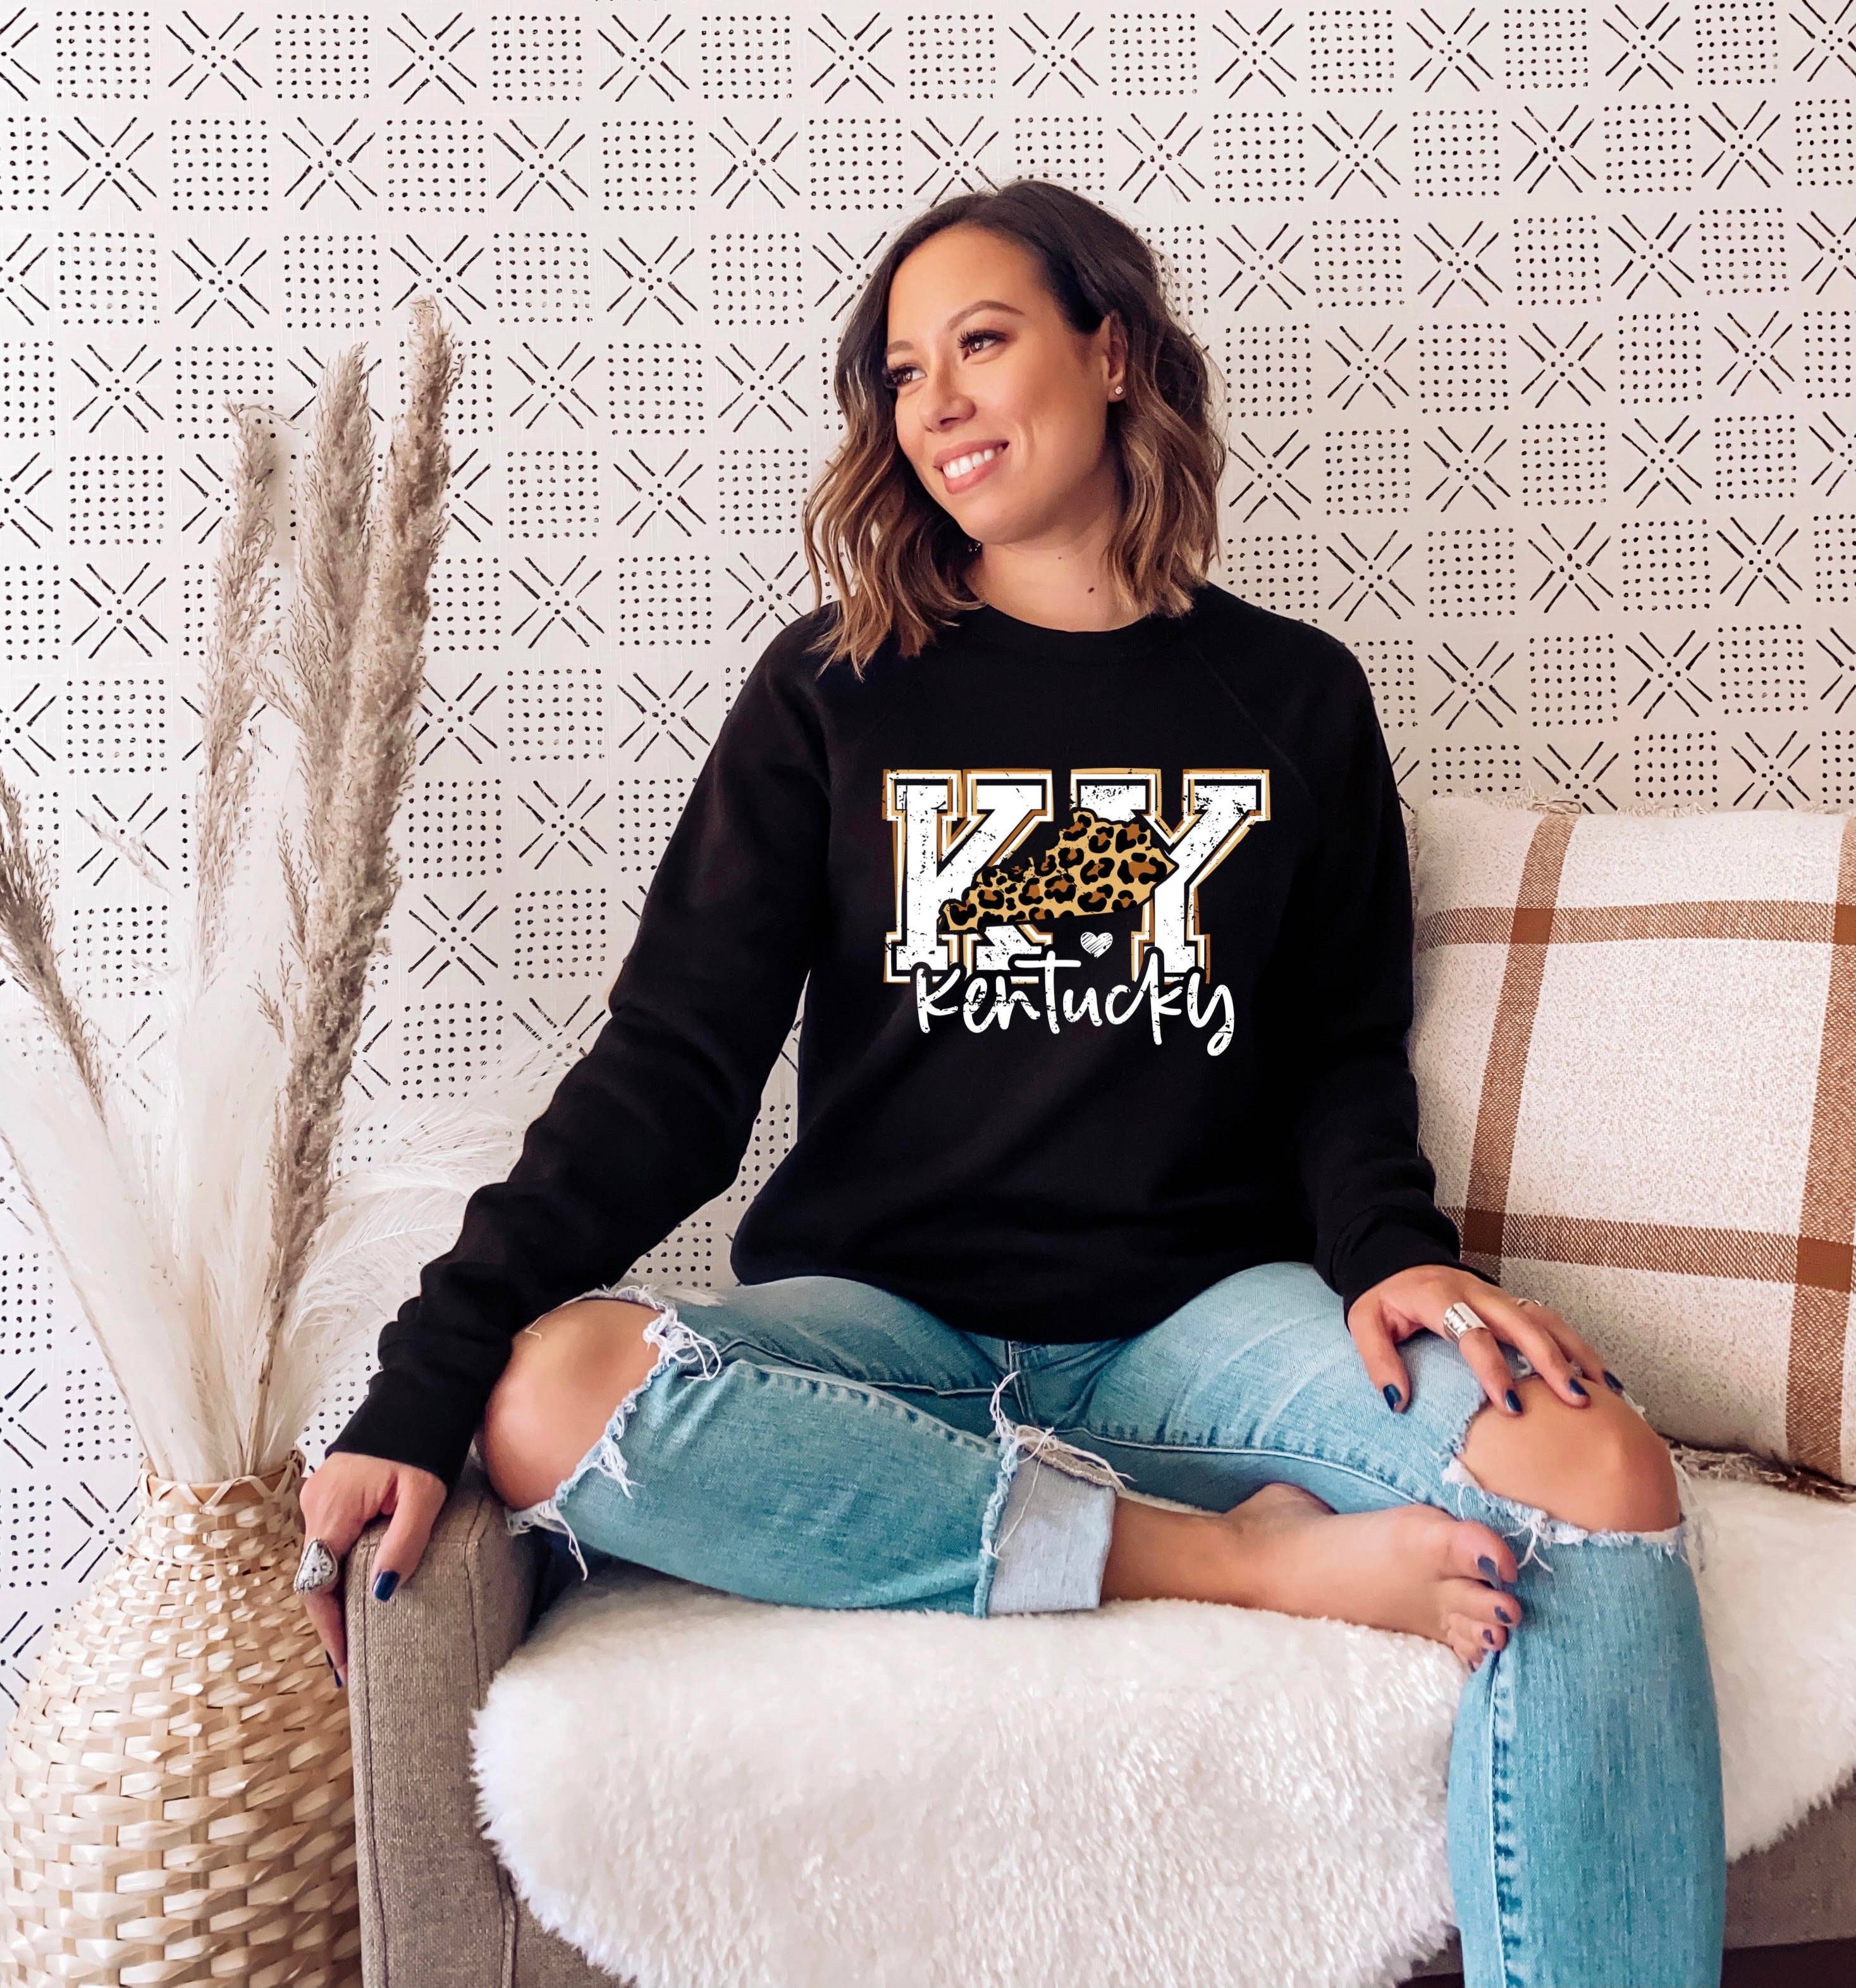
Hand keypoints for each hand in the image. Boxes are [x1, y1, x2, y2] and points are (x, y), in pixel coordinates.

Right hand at [298, 1451, 446, 1685]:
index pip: (318, 1584)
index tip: (345, 1665)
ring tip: (357, 1637)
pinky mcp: (332, 1491)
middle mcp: (315, 1504)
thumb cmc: (425, 1439)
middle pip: (315, 1576)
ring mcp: (320, 1495)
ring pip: (321, 1559)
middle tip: (352, 1663)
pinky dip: (340, 1570)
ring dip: (335, 1596)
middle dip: (332, 1621)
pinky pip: (330, 1540)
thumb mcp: (423, 1497)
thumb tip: (382, 1596)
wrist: (421, 1392)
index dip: (330, 1628)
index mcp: (332, 1509)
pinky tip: (357, 1590)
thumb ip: (404, 1543)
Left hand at [1346, 1266, 1618, 1415]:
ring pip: (1547, 1319)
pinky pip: (1551, 1320)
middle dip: (1552, 1362)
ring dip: (1577, 1352)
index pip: (1474, 1334)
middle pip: (1524, 1324)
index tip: (1511, 1405)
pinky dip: (1578, 1346)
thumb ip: (1378, 1360)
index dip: (1493, 1369)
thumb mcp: (1365, 1323)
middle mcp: (1479, 1293)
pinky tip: (1601, 1375)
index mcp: (1441, 1297)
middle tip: (1576, 1400)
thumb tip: (1397, 1402)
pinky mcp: (1512, 1303)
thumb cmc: (1385, 1298)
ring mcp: (1500, 1296)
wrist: (1398, 1260)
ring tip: (1606, 1391)